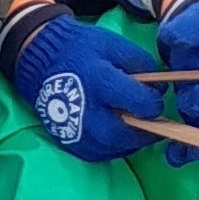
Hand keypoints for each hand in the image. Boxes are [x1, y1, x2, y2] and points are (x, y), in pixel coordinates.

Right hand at [0, 1, 158, 163]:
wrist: (39, 59)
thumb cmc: (80, 49)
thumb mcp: (113, 45)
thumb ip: (141, 64)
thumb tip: (159, 89)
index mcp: (99, 80)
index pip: (136, 102)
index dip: (152, 102)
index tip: (154, 98)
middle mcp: (85, 108)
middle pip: (123, 132)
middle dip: (144, 131)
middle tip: (153, 124)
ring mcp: (74, 127)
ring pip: (111, 147)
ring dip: (130, 141)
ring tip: (137, 130)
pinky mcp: (68, 139)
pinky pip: (97, 153)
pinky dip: (112, 148)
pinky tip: (118, 136)